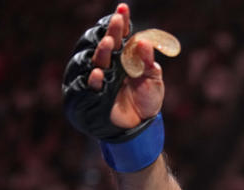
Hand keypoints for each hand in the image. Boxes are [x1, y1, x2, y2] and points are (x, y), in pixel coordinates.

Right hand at [63, 3, 163, 139]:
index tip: (123, 9)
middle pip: (105, 43)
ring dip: (101, 51)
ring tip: (108, 42)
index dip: (120, 23)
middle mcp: (109, 64)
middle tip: (116, 21)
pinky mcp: (94, 94)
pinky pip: (89, 85)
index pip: (120, 35)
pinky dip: (93, 78)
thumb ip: (149, 62)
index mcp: (123, 57)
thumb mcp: (153, 79)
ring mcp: (100, 77)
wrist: (142, 124)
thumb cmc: (148, 98)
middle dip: (111, 32)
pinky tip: (97, 72)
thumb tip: (145, 42)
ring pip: (94, 60)